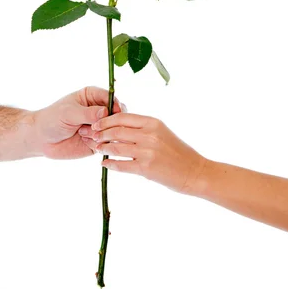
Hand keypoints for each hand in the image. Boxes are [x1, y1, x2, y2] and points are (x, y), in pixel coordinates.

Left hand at [31, 86, 121, 159]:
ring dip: (101, 133)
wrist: (42, 139)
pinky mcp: (99, 141)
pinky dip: (98, 143)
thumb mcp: (68, 113)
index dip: (115, 104)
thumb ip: (88, 112)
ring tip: (83, 133)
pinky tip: (84, 141)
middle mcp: (99, 110)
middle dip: (109, 121)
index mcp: (93, 96)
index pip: (111, 97)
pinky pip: (106, 143)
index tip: (114, 111)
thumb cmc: (52, 119)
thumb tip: (106, 112)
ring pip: (114, 130)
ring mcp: (100, 126)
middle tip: (95, 126)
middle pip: (118, 114)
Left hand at [79, 113, 206, 193]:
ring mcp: (147, 151)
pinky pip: (121, 165)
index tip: (96, 123)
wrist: (195, 171)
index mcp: (152, 122)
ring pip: (116, 147)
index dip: (106, 120)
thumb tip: (121, 126)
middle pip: (116, 131)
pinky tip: (104, 164)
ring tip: (96, 149)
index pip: (122, 117)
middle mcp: (149, 134)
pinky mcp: (146, 168)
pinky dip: (110, 164)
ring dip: (103, 148)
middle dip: (101, 133)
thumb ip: (144, 128)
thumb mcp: (162, 132)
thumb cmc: (179, 153)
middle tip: (92, 136)